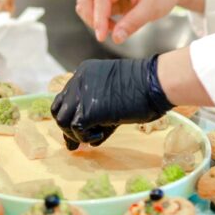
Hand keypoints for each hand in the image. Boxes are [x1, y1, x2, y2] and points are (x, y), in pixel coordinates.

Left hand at [51, 56, 171, 148]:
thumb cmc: (144, 88)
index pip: (66, 98)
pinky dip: (85, 137)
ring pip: (62, 121)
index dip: (70, 115)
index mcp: (84, 73)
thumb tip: (85, 141)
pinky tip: (100, 137)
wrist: (154, 83)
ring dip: (75, 134)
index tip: (77, 130)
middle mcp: (78, 81)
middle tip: (78, 141)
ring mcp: (81, 94)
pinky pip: (76, 130)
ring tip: (93, 137)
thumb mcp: (113, 95)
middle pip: (59, 109)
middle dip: (67, 128)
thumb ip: (97, 112)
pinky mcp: (87, 110)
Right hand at [76, 0, 203, 42]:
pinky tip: (115, 25)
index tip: (102, 37)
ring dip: (95, 19)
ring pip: (87, 2)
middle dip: (92, 18)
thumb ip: (132, 23)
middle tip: (108, 33)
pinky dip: (100, 18)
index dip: (99, 20)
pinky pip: (95, 6)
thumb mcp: (152, 9)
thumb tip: (115, 38)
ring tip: (114, 28)